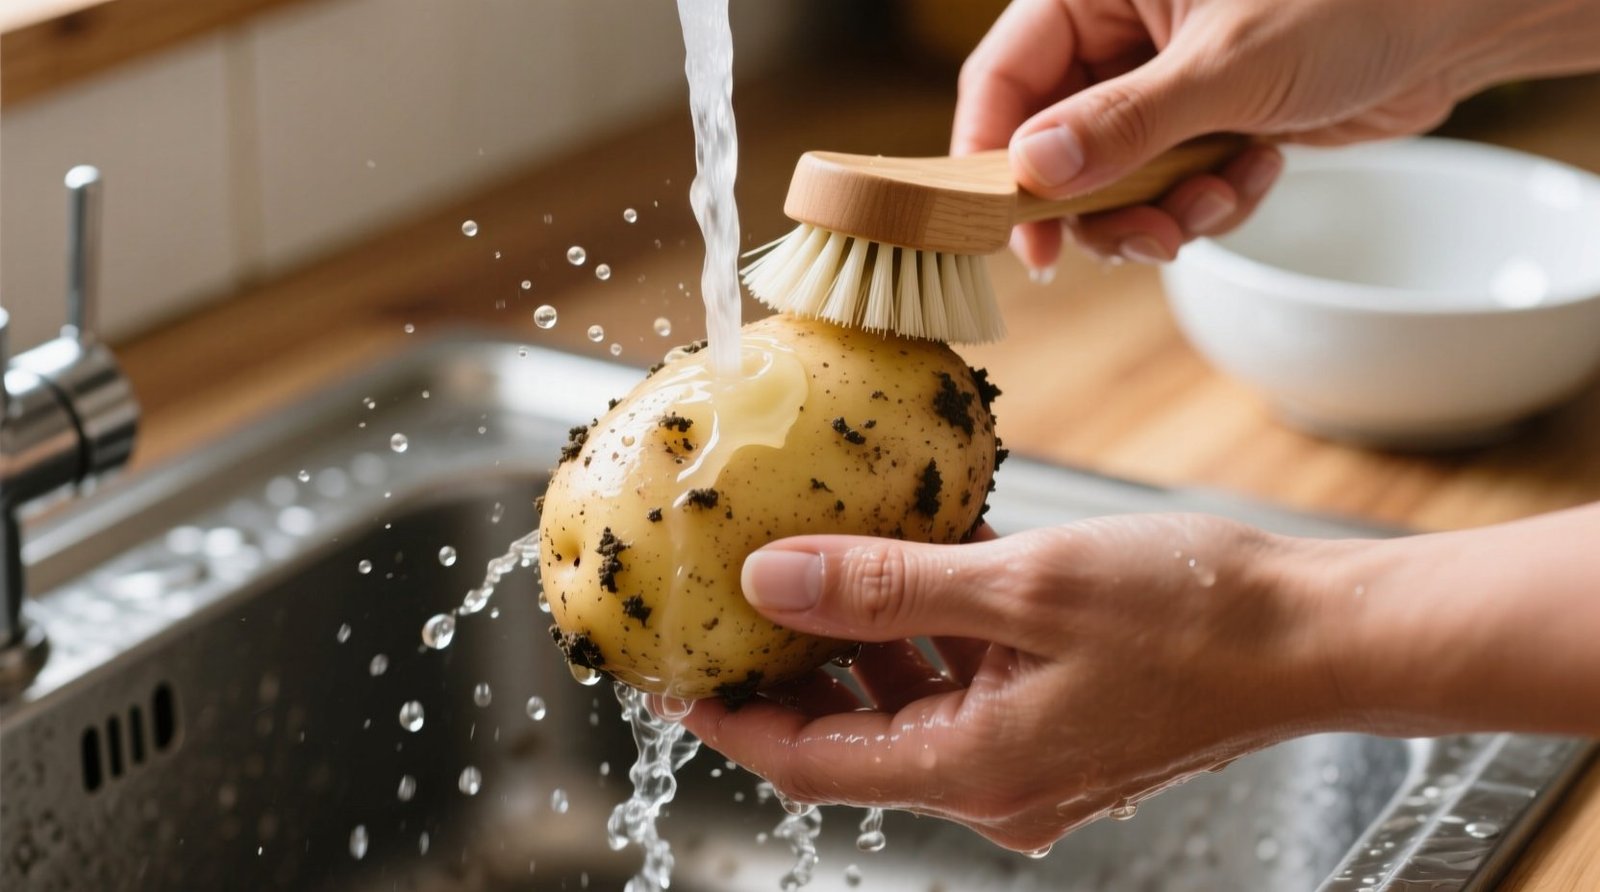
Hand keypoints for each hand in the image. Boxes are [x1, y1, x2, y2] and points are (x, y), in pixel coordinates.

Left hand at [676, 515, 1347, 851]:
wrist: (1316, 636)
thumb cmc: (1195, 614)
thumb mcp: (1021, 585)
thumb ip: (888, 587)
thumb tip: (772, 579)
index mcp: (974, 769)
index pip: (807, 763)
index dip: (729, 721)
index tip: (674, 674)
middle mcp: (993, 782)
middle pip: (851, 736)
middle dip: (789, 674)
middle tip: (733, 604)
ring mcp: (1029, 758)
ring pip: (906, 706)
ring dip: (861, 642)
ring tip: (816, 563)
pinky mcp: (1059, 723)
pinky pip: (963, 685)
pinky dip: (928, 634)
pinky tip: (915, 562)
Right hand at [952, 0, 1599, 269]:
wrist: (1455, 19)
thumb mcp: (1227, 64)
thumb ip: (1125, 121)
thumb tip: (1033, 169)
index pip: (1004, 76)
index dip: (993, 155)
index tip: (1009, 226)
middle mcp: (1120, 38)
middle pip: (1053, 144)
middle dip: (1098, 205)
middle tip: (1134, 242)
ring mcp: (1162, 87)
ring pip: (1111, 181)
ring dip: (1158, 213)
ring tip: (1213, 201)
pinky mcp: (1204, 126)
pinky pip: (1169, 189)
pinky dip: (1208, 202)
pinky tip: (1257, 171)